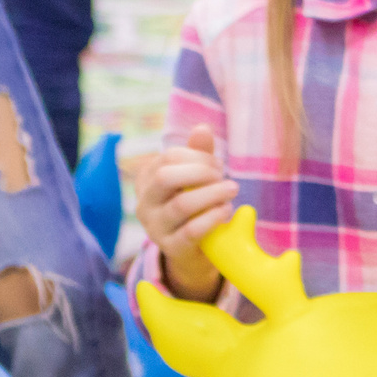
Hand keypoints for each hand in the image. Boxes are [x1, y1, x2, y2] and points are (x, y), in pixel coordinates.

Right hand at [136, 126, 237, 300]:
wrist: (193, 249)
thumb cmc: (195, 205)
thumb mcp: (195, 177)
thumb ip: (199, 154)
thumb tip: (202, 128)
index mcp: (147, 178)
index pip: (169, 156)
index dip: (199, 157)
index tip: (217, 165)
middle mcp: (144, 202)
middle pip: (166, 176)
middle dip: (202, 173)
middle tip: (224, 178)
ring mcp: (154, 226)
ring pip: (182, 204)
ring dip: (214, 195)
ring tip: (232, 192)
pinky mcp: (171, 247)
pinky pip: (192, 231)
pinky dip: (214, 217)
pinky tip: (226, 211)